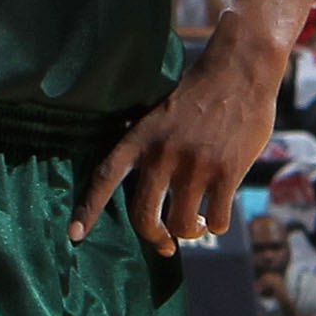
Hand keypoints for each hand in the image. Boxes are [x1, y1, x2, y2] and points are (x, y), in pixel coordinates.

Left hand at [72, 34, 280, 252]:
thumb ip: (145, 141)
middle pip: (144, 217)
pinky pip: (218, 219)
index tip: (75, 236)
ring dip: (191, 232)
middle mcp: (163, 155)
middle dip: (154, 238)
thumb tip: (132, 173)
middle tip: (164, 244)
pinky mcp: (227, 172)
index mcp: (140, 138)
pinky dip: (217, 225)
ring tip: (198, 225)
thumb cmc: (198, 91)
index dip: (88, 210)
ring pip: (183, 225)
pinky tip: (217, 216)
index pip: (104, 178)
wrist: (240, 71)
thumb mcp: (158, 111)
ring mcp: (195, 166)